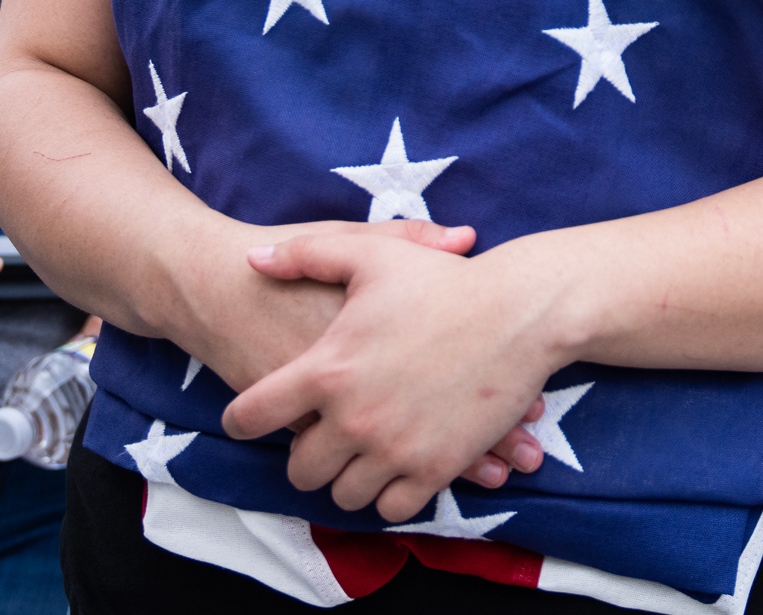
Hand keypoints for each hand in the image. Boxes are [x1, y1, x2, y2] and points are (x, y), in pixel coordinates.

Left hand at [227, 230, 558, 519]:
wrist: (520, 312)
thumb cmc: (444, 280)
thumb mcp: (370, 253)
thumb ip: (305, 255)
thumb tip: (252, 262)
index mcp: (327, 369)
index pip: (250, 417)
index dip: (242, 419)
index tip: (251, 418)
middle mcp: (353, 418)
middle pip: (298, 470)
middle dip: (306, 455)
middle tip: (322, 436)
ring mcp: (395, 450)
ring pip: (344, 496)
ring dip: (348, 477)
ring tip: (361, 452)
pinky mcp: (436, 469)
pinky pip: (393, 509)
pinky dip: (390, 493)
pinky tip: (398, 465)